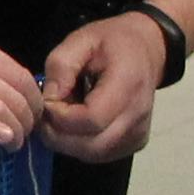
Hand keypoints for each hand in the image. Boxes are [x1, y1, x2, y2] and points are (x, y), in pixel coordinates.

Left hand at [37, 14, 167, 165]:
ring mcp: (139, 133)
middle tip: (46, 113)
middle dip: (58, 134)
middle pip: (91, 145)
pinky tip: (76, 124)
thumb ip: (61, 66)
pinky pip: (100, 154)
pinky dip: (80, 144)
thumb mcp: (81, 40)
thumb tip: (48, 100)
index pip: (92, 119)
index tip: (47, 100)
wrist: (147, 50)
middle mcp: (138, 115)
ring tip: (61, 116)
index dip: (60, 116)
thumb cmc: (112, 42)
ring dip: (66, 141)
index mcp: (128, 84)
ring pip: (93, 154)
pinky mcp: (135, 143)